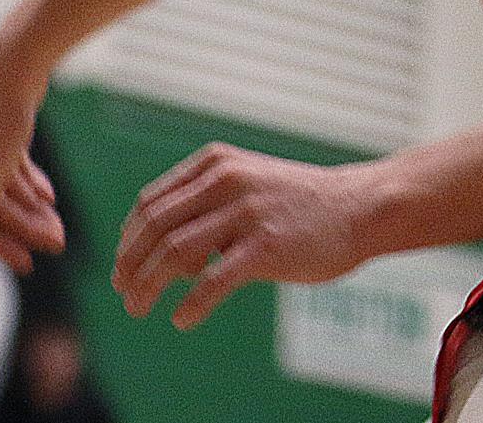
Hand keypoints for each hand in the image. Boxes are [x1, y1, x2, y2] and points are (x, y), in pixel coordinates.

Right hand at [0, 42, 65, 271]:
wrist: (16, 65)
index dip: (3, 246)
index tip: (29, 264)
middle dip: (25, 227)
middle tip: (58, 242)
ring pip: (5, 188)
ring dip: (32, 208)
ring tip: (58, 225)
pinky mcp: (2, 129)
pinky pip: (14, 166)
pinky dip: (30, 182)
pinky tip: (48, 197)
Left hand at [113, 143, 370, 328]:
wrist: (359, 207)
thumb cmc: (298, 202)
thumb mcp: (246, 184)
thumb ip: (203, 203)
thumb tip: (151, 251)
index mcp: (218, 163)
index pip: (151, 203)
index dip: (129, 240)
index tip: (124, 266)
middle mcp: (228, 180)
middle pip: (154, 228)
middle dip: (129, 266)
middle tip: (124, 293)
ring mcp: (248, 212)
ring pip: (173, 255)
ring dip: (147, 288)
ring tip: (138, 310)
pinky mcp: (266, 246)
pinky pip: (212, 282)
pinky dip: (190, 306)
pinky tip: (183, 318)